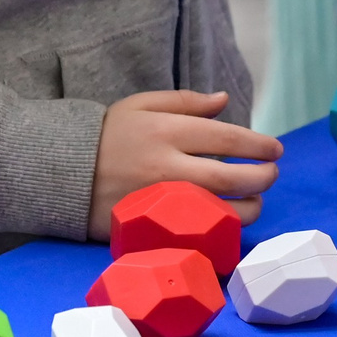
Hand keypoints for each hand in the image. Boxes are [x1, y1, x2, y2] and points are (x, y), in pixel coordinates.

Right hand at [87, 90, 280, 240]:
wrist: (61, 171)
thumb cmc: (106, 135)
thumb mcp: (140, 105)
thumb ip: (185, 102)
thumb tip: (223, 101)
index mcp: (165, 132)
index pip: (226, 138)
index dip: (257, 145)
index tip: (276, 149)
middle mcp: (165, 167)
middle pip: (228, 177)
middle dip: (260, 177)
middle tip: (273, 174)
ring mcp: (158, 203)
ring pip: (217, 212)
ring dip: (248, 209)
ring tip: (257, 201)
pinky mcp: (149, 229)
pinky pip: (195, 235)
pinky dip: (218, 231)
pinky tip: (229, 224)